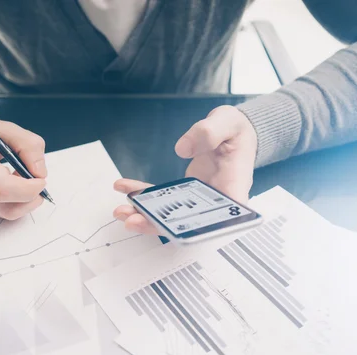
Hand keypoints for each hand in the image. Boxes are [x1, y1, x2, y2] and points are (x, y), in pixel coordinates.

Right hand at [0, 115, 47, 218]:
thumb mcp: (2, 127)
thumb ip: (28, 145)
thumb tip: (40, 172)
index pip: (3, 188)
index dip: (28, 189)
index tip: (40, 180)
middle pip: (6, 207)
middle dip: (30, 199)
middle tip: (36, 185)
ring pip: (3, 214)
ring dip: (19, 201)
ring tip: (17, 180)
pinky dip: (5, 203)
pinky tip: (0, 186)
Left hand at [113, 105, 256, 233]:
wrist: (232, 132)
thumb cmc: (236, 130)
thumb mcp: (228, 122)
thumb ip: (209, 132)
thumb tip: (182, 148)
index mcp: (234, 188)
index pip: (221, 219)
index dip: (199, 231)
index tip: (176, 231)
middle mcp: (215, 201)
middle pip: (187, 223)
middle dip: (157, 224)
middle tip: (133, 220)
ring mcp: (197, 200)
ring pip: (169, 215)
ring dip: (144, 214)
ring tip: (120, 211)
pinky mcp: (184, 193)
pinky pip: (160, 198)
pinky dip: (141, 194)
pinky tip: (123, 187)